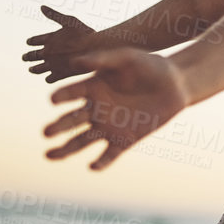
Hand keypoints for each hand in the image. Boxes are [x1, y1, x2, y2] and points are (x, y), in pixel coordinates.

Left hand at [23, 5, 102, 82]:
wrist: (94, 49)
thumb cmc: (84, 34)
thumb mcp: (69, 20)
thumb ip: (54, 14)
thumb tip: (41, 6)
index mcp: (49, 39)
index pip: (33, 41)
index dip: (30, 42)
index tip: (29, 43)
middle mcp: (47, 52)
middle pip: (31, 56)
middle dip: (27, 56)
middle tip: (25, 57)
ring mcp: (52, 64)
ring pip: (36, 69)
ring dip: (33, 69)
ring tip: (31, 69)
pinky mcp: (60, 74)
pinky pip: (49, 79)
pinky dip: (47, 78)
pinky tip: (48, 77)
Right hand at [42, 48, 188, 170]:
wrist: (176, 84)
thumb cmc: (150, 66)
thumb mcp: (128, 58)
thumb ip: (104, 58)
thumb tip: (76, 62)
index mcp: (93, 87)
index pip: (71, 93)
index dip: (62, 96)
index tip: (54, 99)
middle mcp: (96, 109)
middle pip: (71, 121)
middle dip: (58, 127)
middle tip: (46, 132)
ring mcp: (109, 126)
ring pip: (82, 141)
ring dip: (66, 149)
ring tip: (50, 155)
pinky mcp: (125, 140)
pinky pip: (109, 154)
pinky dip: (101, 162)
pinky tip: (93, 166)